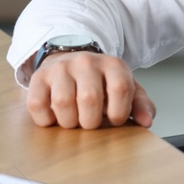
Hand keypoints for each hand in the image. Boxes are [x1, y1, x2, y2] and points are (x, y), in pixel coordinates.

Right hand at [25, 51, 155, 129]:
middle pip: (90, 98)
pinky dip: (46, 120)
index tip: (114, 119)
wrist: (70, 61)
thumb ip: (140, 105)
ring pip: (62, 102)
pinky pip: (37, 105)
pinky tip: (55, 117)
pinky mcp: (39, 78)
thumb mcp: (125, 89)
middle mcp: (86, 62)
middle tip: (90, 122)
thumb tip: (146, 122)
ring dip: (69, 122)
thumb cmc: (101, 83)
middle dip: (91, 122)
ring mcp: (60, 68)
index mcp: (112, 64)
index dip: (119, 113)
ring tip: (73, 120)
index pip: (120, 88)